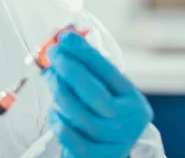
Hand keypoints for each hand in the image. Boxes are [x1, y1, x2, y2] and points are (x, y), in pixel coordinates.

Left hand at [44, 32, 152, 157]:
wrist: (107, 153)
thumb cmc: (104, 117)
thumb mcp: (108, 94)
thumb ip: (91, 72)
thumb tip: (66, 43)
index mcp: (134, 100)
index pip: (109, 72)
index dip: (86, 53)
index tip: (67, 38)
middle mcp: (129, 122)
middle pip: (95, 93)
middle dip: (71, 69)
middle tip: (53, 53)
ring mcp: (113, 142)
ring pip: (80, 114)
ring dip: (60, 91)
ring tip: (50, 76)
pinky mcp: (96, 157)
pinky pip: (71, 136)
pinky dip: (58, 120)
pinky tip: (53, 108)